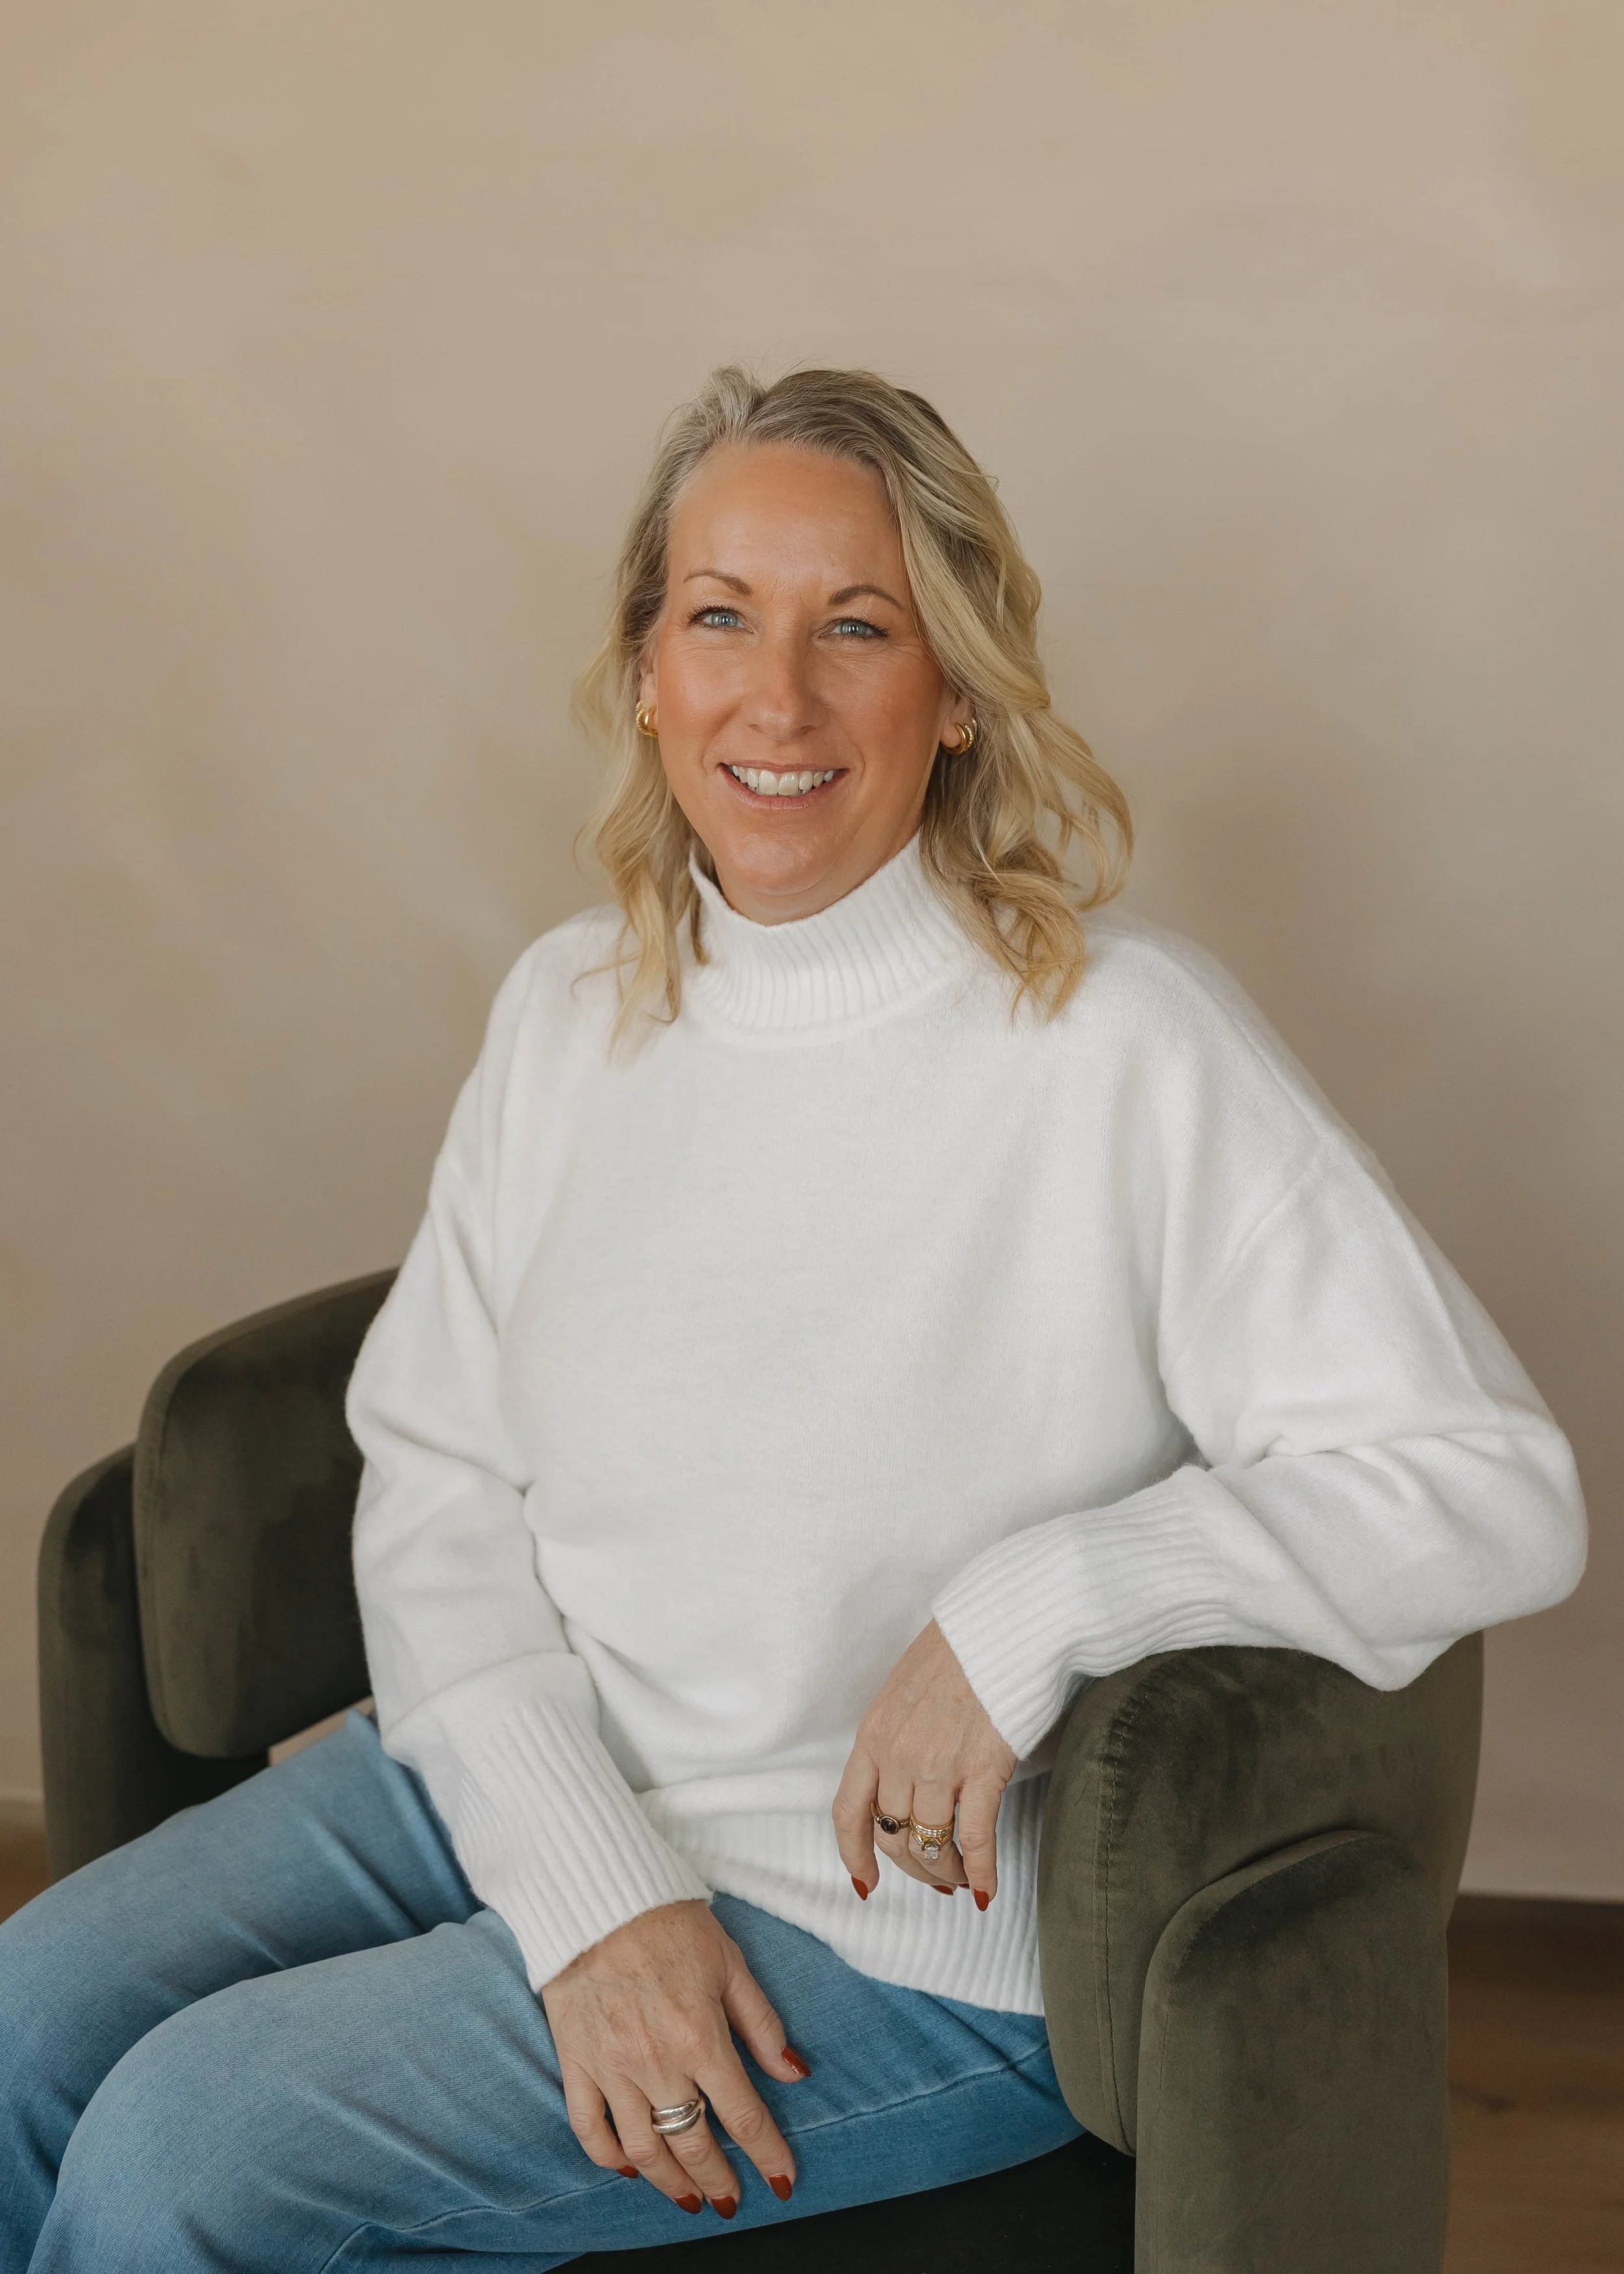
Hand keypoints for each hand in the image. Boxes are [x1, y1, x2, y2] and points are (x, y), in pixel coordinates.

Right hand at [541, 1899, 808, 2218]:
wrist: (597, 1897)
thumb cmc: (669, 1923)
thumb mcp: (730, 1964)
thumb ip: (761, 2024)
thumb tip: (793, 2073)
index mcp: (701, 2036)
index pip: (743, 2116)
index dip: (768, 2155)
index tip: (782, 2180)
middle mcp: (656, 2062)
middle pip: (694, 2143)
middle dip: (718, 2180)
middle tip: (730, 2199)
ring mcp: (612, 2067)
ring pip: (643, 2149)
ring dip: (670, 2182)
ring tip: (688, 2198)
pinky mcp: (577, 2062)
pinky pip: (590, 2129)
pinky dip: (610, 2158)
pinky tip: (630, 2166)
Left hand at [832, 1619, 1016, 1907]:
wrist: (1001, 1622)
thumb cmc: (957, 1650)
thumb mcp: (903, 1691)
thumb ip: (894, 1737)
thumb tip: (900, 1782)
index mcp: (872, 1734)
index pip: (848, 1812)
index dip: (854, 1856)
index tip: (866, 1883)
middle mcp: (897, 1756)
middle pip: (892, 1836)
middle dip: (912, 1866)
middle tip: (935, 1876)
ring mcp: (939, 1765)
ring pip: (931, 1845)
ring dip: (946, 1872)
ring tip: (963, 1878)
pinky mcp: (983, 1770)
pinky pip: (974, 1838)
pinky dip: (981, 1871)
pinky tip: (988, 1888)